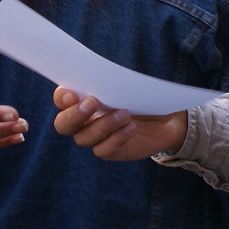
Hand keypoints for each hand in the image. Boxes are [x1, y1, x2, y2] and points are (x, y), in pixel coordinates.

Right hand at [51, 88, 186, 160]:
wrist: (166, 119)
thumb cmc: (142, 96)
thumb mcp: (130, 84)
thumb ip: (113, 81)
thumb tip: (105, 77)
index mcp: (82, 100)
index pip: (62, 99)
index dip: (62, 97)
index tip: (74, 93)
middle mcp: (83, 121)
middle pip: (63, 124)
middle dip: (74, 114)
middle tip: (93, 102)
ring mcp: (95, 138)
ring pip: (84, 138)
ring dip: (103, 125)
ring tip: (125, 114)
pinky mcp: (110, 151)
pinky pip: (103, 150)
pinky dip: (116, 138)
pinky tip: (131, 128)